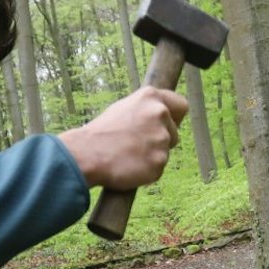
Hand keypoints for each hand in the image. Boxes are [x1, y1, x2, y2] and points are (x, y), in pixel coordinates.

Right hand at [58, 87, 187, 189]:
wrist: (87, 154)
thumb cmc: (101, 133)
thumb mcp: (124, 108)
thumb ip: (146, 110)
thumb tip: (161, 116)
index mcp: (151, 97)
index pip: (181, 106)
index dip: (174, 118)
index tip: (167, 125)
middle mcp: (160, 114)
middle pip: (174, 133)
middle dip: (160, 141)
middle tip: (135, 145)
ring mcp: (161, 139)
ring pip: (165, 152)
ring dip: (152, 156)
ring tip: (129, 155)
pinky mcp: (159, 162)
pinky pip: (158, 169)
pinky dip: (146, 171)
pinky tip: (129, 166)